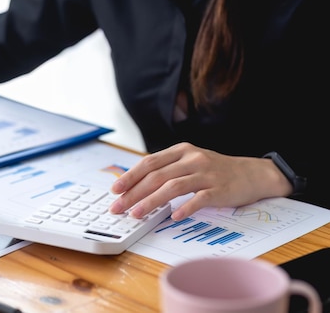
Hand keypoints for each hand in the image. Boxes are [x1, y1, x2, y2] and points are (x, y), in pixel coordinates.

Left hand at [108, 142, 292, 220]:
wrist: (252, 174)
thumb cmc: (215, 170)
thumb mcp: (189, 161)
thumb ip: (166, 169)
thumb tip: (136, 184)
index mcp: (181, 151)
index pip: (149, 162)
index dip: (130, 176)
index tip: (115, 189)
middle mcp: (192, 159)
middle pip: (157, 176)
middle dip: (134, 193)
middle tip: (119, 207)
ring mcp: (206, 173)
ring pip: (173, 186)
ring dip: (151, 201)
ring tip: (137, 214)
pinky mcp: (220, 189)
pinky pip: (199, 198)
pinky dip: (185, 207)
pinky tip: (173, 216)